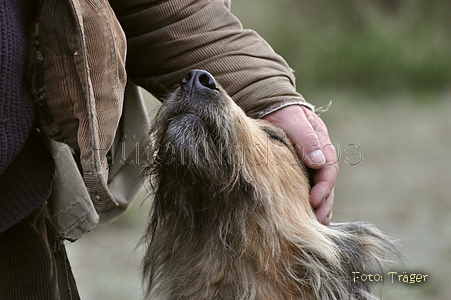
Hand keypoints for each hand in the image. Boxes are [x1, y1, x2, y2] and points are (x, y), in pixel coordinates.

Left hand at [263, 105, 337, 224]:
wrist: (270, 106)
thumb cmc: (282, 112)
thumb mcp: (294, 121)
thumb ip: (306, 139)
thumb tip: (319, 162)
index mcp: (321, 143)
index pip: (328, 168)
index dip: (324, 187)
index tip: (314, 201)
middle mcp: (319, 156)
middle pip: (327, 184)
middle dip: (324, 204)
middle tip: (318, 222)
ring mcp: (310, 164)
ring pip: (319, 189)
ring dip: (320, 208)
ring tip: (317, 226)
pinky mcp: (299, 170)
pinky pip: (307, 188)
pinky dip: (308, 203)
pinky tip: (306, 217)